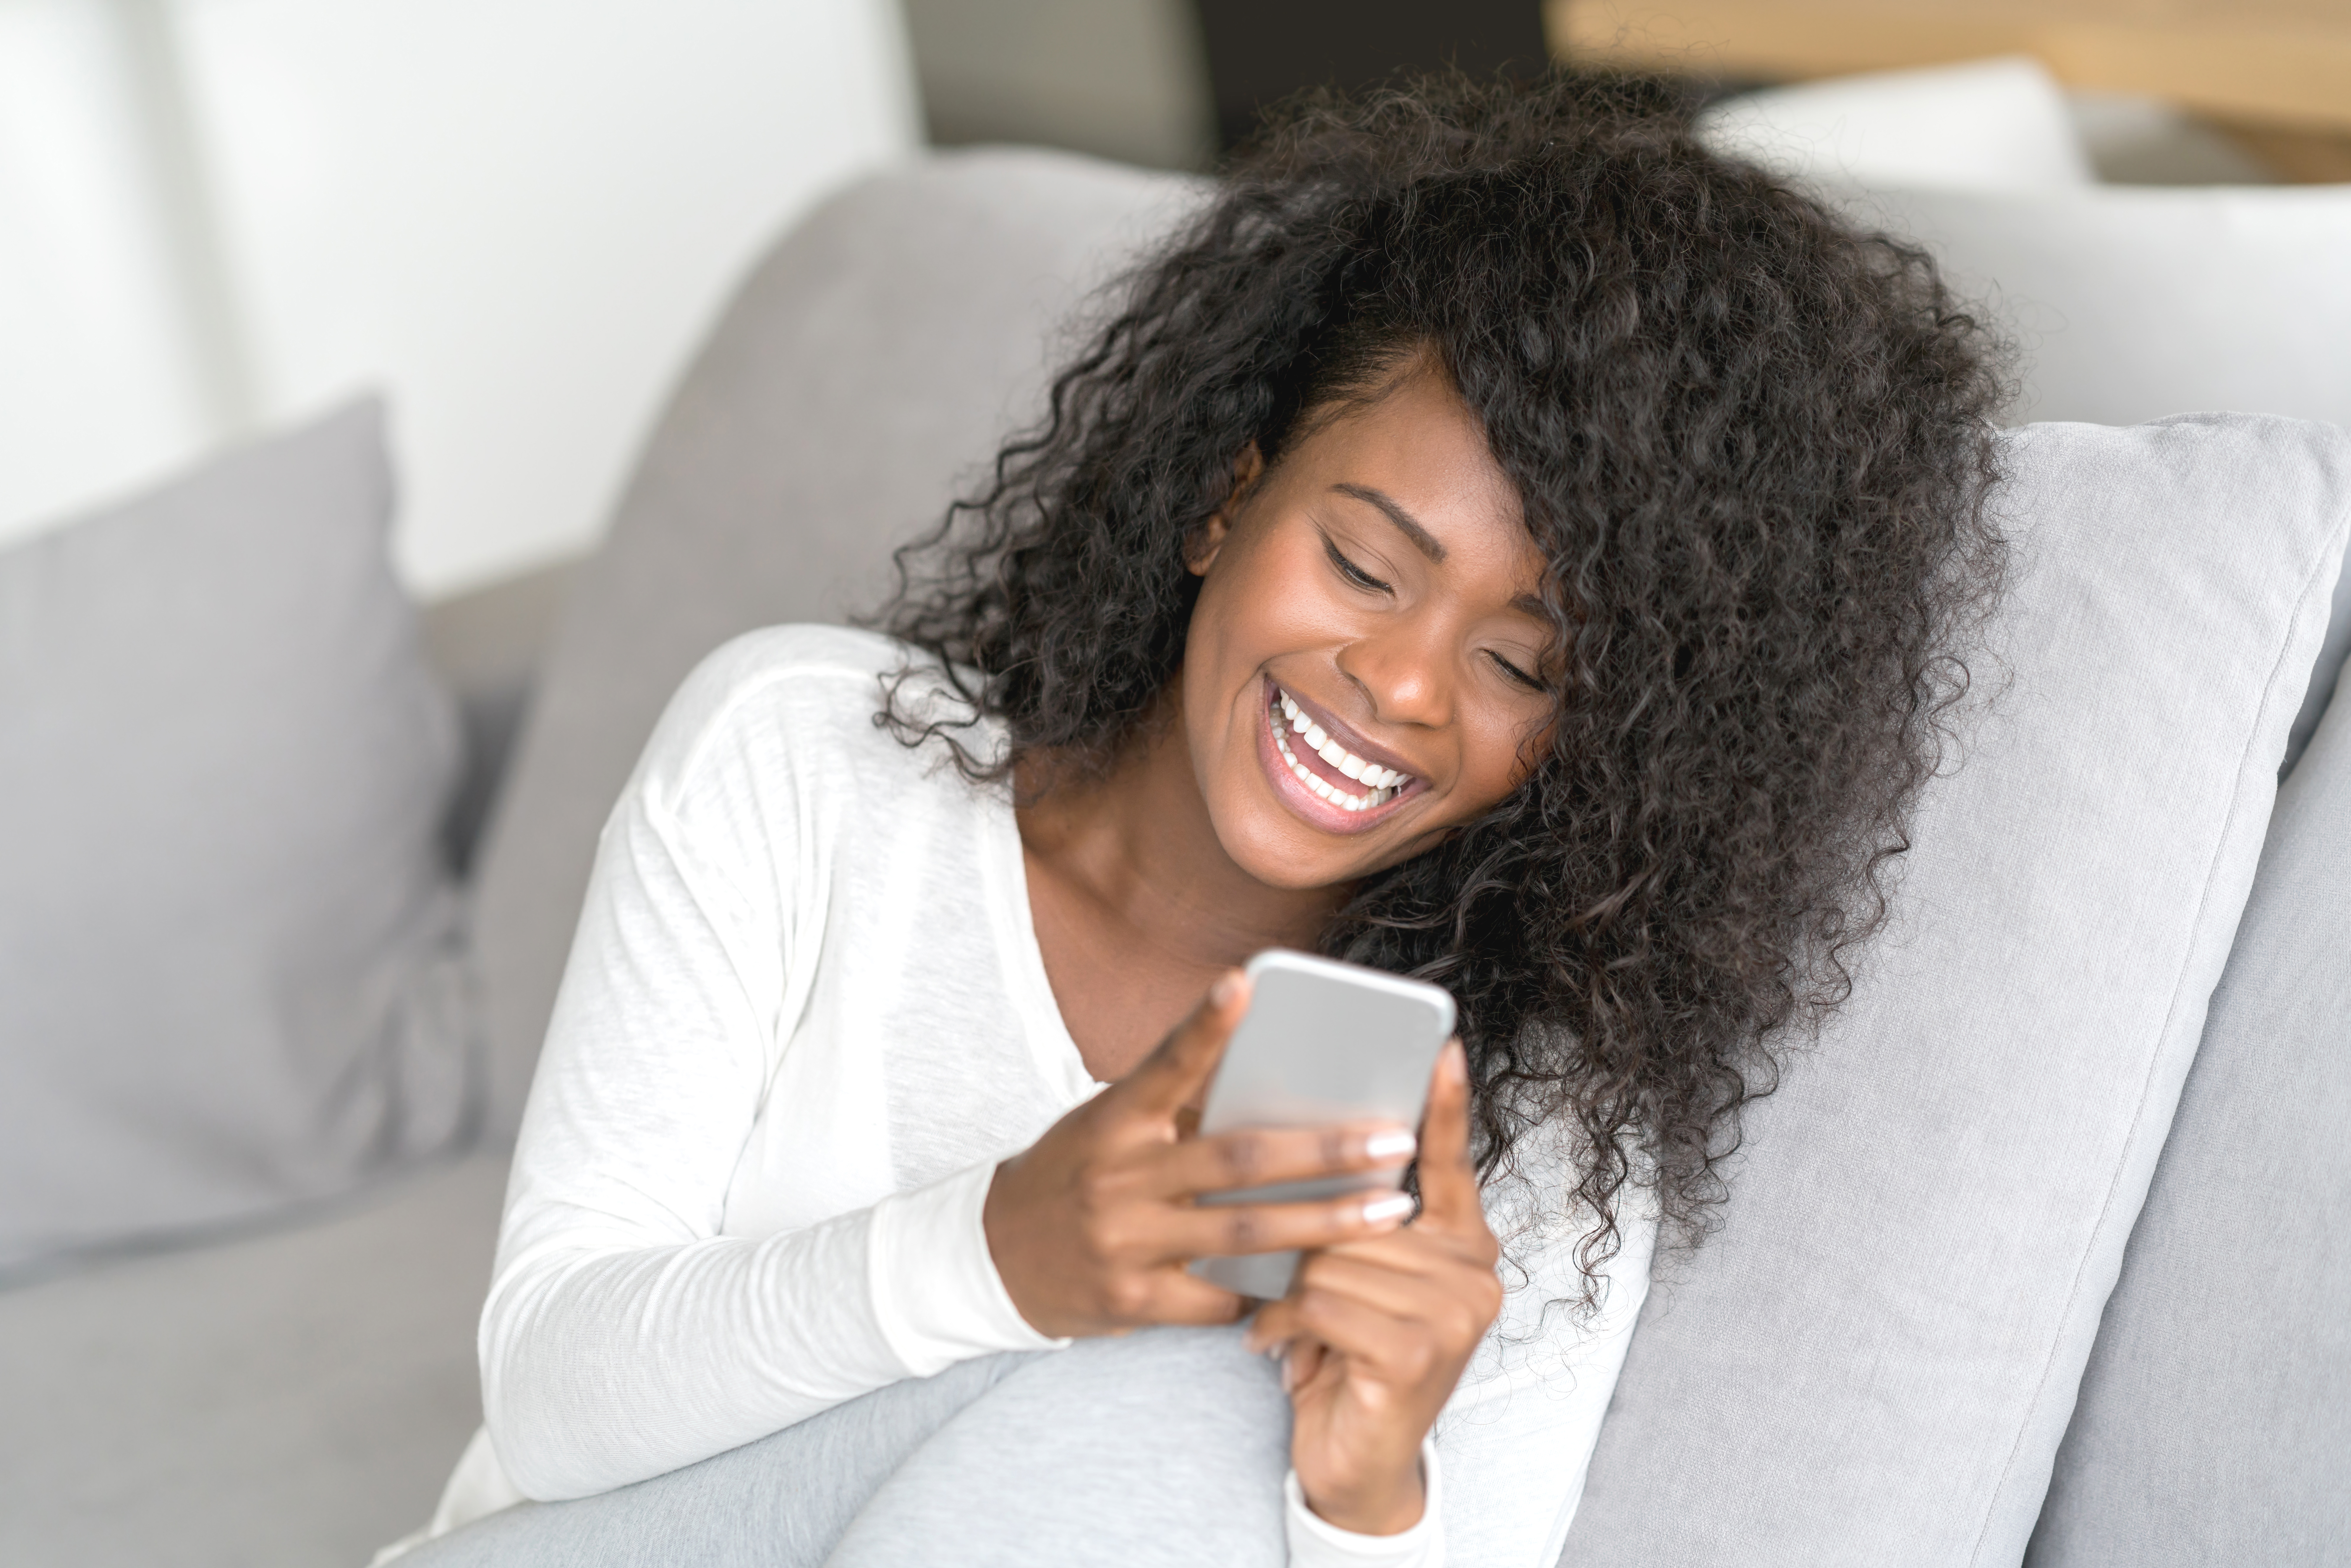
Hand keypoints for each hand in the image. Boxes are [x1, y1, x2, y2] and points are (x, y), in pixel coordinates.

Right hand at [984, 970, 1422, 1338]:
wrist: (998, 1258)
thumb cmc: (1080, 1175)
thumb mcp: (1112, 1127)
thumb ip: (1179, 1109)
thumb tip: (1275, 1083)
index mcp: (1114, 1121)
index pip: (1164, 1064)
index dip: (1204, 1025)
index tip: (1244, 983)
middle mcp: (1118, 1178)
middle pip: (1235, 1159)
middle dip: (1324, 1152)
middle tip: (1392, 1140)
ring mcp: (1125, 1241)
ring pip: (1245, 1232)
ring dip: (1325, 1223)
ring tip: (1389, 1212)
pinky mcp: (1132, 1301)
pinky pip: (1219, 1297)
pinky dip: (1270, 1289)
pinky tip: (1321, 1283)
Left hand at [1243, 1040, 1500, 1535]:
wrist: (1354, 1465)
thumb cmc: (1345, 1358)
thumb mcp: (1352, 1281)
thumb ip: (1356, 1225)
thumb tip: (1317, 1154)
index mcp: (1464, 1245)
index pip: (1451, 1164)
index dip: (1446, 1107)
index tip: (1444, 1049)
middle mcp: (1475, 1273)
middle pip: (1362, 1214)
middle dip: (1306, 1251)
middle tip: (1284, 1291)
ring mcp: (1455, 1312)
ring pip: (1335, 1256)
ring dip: (1288, 1292)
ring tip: (1278, 1323)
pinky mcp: (1420, 1350)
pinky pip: (1321, 1300)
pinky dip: (1283, 1323)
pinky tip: (1276, 1348)